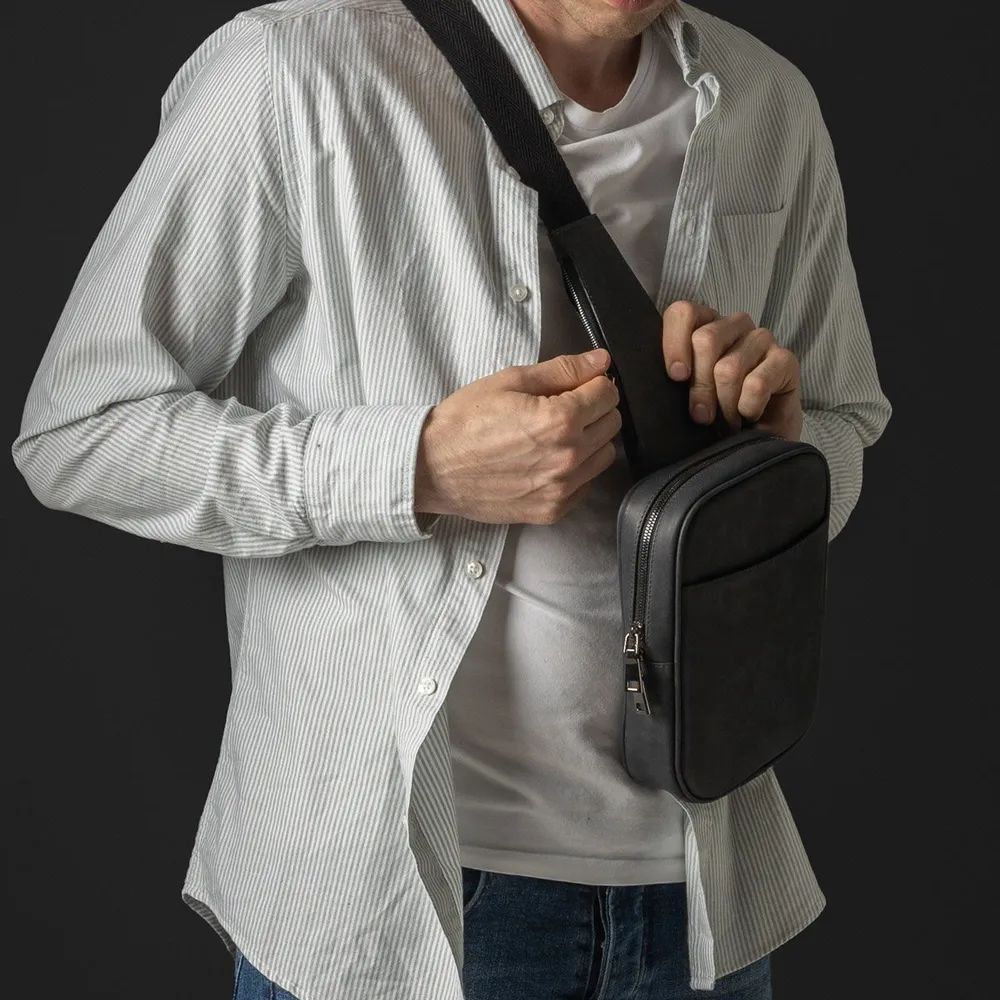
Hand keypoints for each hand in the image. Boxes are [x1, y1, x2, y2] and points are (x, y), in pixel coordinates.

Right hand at [414, 349, 622, 524]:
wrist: (433, 468)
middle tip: (562, 407)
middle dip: (594, 409)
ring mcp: (562, 488)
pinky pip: (586, 484)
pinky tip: (548, 460)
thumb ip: (563, 370)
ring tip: (554, 435)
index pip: (607, 393)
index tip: (578, 385)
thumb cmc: (465, 422)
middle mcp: (568, 457)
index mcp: (559, 420)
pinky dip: (577, 470)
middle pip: (612, 423)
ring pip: (605, 455)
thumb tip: (601, 360)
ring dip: (590, 440)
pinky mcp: (553, 509)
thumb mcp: (510, 381)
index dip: (594, 382)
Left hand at [661, 300, 802, 440]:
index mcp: (705, 325)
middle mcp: (734, 325)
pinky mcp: (785, 359)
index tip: (676, 378)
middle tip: (702, 415)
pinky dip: (747, 408)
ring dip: (724, 406)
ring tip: (728, 420)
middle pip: (705, 340)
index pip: (683, 313)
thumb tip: (673, 374)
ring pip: (728, 368)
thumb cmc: (719, 414)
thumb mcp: (688, 394)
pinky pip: (756, 384)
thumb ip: (678, 377)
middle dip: (700, 387)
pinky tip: (750, 414)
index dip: (675, 345)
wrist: (761, 439)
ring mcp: (762, 339)